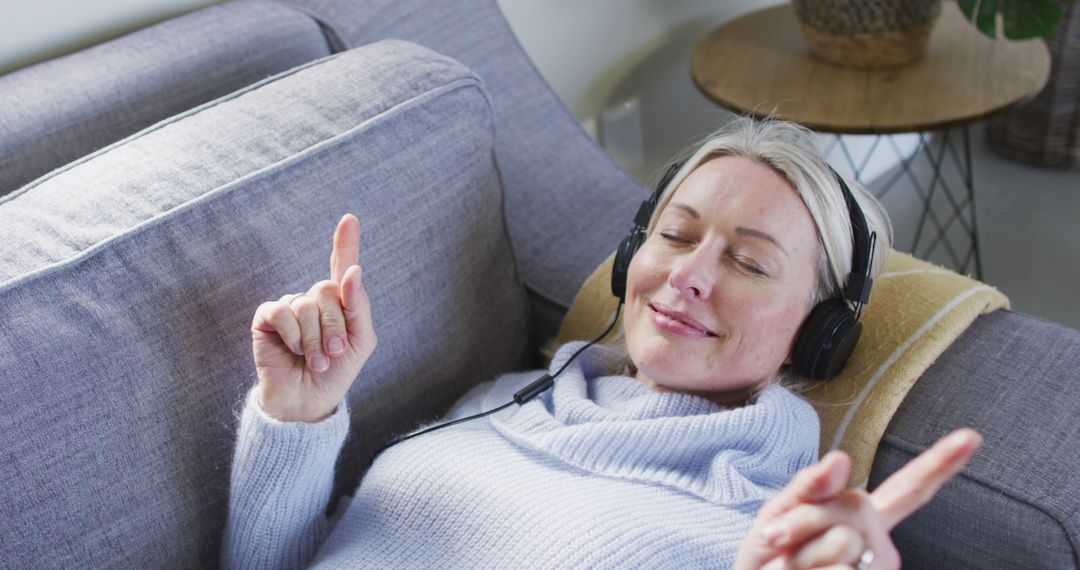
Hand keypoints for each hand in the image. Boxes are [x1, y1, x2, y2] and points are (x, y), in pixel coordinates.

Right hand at [250, 214, 376, 421]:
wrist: (308, 401)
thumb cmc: (337, 371)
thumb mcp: (360, 341)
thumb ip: (359, 307)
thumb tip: (353, 272)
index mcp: (340, 302)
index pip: (342, 266)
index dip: (346, 242)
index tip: (350, 219)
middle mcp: (314, 299)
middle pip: (327, 290)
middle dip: (334, 326)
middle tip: (333, 353)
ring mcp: (290, 307)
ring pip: (306, 305)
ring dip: (314, 339)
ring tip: (317, 361)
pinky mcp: (267, 318)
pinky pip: (282, 313)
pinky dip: (293, 335)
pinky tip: (292, 351)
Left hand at [735, 428, 983, 568]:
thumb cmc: (769, 560)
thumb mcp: (779, 515)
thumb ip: (808, 487)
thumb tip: (841, 458)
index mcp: (862, 518)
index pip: (906, 489)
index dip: (940, 463)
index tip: (973, 435)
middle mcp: (879, 544)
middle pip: (853, 505)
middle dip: (804, 520)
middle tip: (781, 543)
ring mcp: (877, 568)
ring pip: (843, 542)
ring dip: (800, 556)